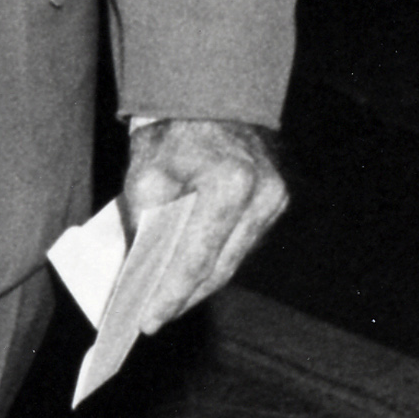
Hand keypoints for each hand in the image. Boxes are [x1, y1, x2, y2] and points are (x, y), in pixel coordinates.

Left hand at [121, 116, 288, 329]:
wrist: (209, 96)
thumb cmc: (171, 132)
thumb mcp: (144, 172)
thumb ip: (144, 222)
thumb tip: (141, 270)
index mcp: (231, 184)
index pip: (197, 258)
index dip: (171, 294)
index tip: (149, 321)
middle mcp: (262, 196)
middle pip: (219, 266)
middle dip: (184, 295)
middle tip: (153, 318)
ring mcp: (275, 200)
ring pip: (233, 259)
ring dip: (200, 282)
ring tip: (168, 303)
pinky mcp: (277, 201)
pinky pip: (241, 243)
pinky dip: (215, 260)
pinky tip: (191, 274)